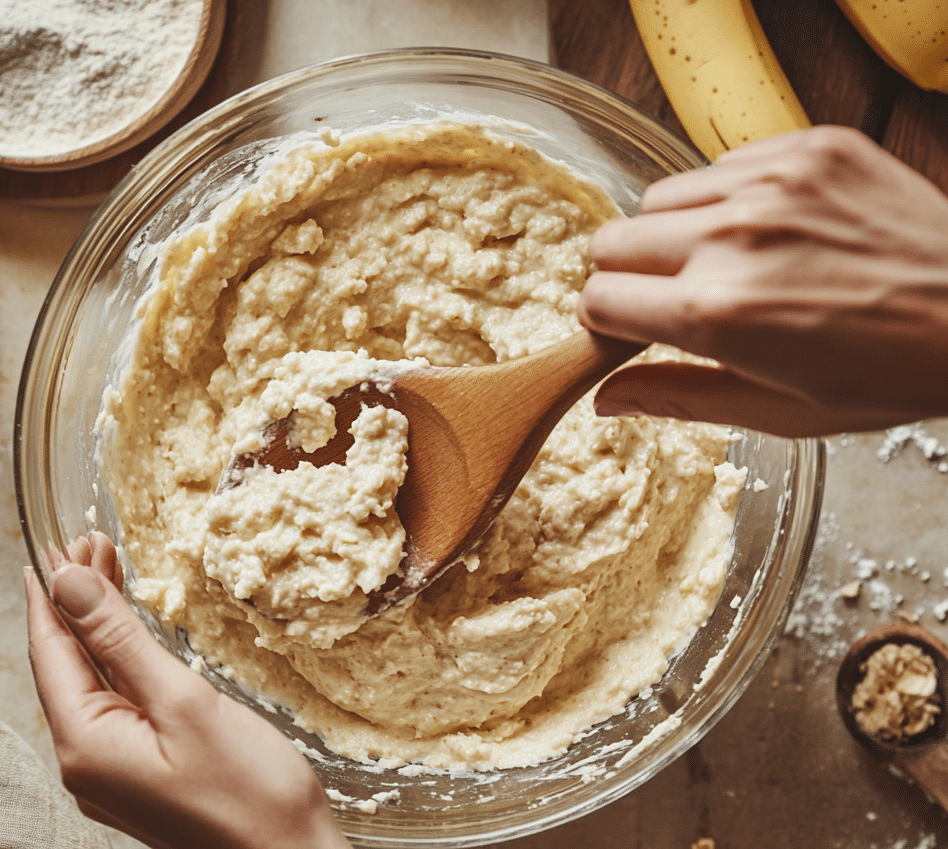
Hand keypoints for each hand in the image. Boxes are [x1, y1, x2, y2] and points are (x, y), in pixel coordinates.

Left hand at [25, 532, 351, 848]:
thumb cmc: (247, 787)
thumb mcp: (183, 702)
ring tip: (110, 572)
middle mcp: (86, 761)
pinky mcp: (139, 773)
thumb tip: (71, 584)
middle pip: (69, 665)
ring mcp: (112, 771)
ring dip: (99, 627)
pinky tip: (131, 639)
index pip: (52, 652)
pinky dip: (120, 659)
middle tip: (93, 544)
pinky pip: (116, 703)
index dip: (53, 595)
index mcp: (86, 744)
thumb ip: (122, 640)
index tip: (56, 546)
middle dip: (77, 602)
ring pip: (93, 682)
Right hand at [579, 126, 947, 436]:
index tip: (624, 327)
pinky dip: (725, 198)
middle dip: (625, 275)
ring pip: (658, 197)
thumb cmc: (886, 373)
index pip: (599, 299)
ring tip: (721, 260)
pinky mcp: (807, 149)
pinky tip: (766, 228)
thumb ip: (677, 398)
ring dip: (672, 232)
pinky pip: (720, 165)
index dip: (604, 320)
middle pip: (612, 241)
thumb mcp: (777, 411)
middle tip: (668, 296)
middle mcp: (732, 237)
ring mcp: (772, 184)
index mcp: (717, 313)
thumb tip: (606, 400)